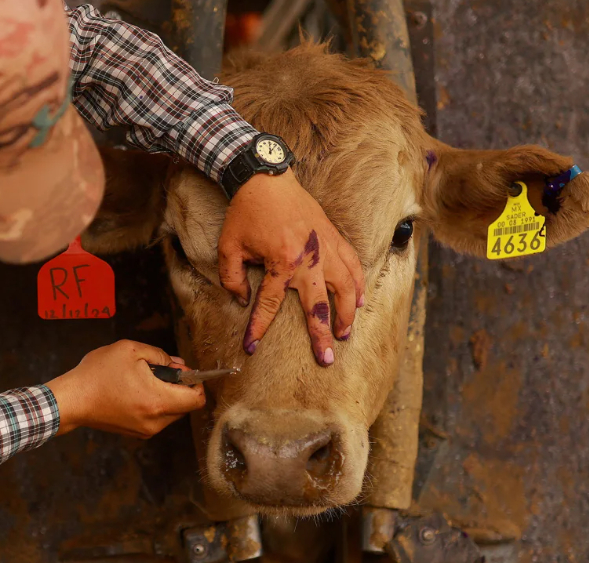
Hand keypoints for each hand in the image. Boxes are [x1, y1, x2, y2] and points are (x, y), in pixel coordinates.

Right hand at [48, 340, 204, 438]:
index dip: (196, 382)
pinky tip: (135, 391)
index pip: (197, 400)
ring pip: (171, 412)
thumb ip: (160, 355)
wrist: (71, 400)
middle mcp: (156, 421)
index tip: (183, 370)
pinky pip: (157, 418)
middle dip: (179, 386)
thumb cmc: (98, 373)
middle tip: (159, 370)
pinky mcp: (136, 433)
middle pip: (185, 405)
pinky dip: (154, 404)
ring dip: (166, 395)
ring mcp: (146, 430)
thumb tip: (178, 365)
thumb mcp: (130, 350)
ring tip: (143, 379)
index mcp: (158, 401)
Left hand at [218, 169, 364, 366]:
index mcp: (281, 262)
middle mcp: (308, 258)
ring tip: (345, 334)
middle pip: (319, 306)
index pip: (270, 305)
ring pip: (345, 288)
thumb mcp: (229, 247)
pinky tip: (359, 300)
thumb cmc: (246, 212)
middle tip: (326, 358)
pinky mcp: (333, 236)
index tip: (251, 346)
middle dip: (322, 335)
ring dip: (346, 314)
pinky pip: (353, 264)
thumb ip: (233, 278)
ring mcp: (325, 247)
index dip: (259, 327)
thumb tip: (243, 300)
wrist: (265, 178)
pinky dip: (358, 284)